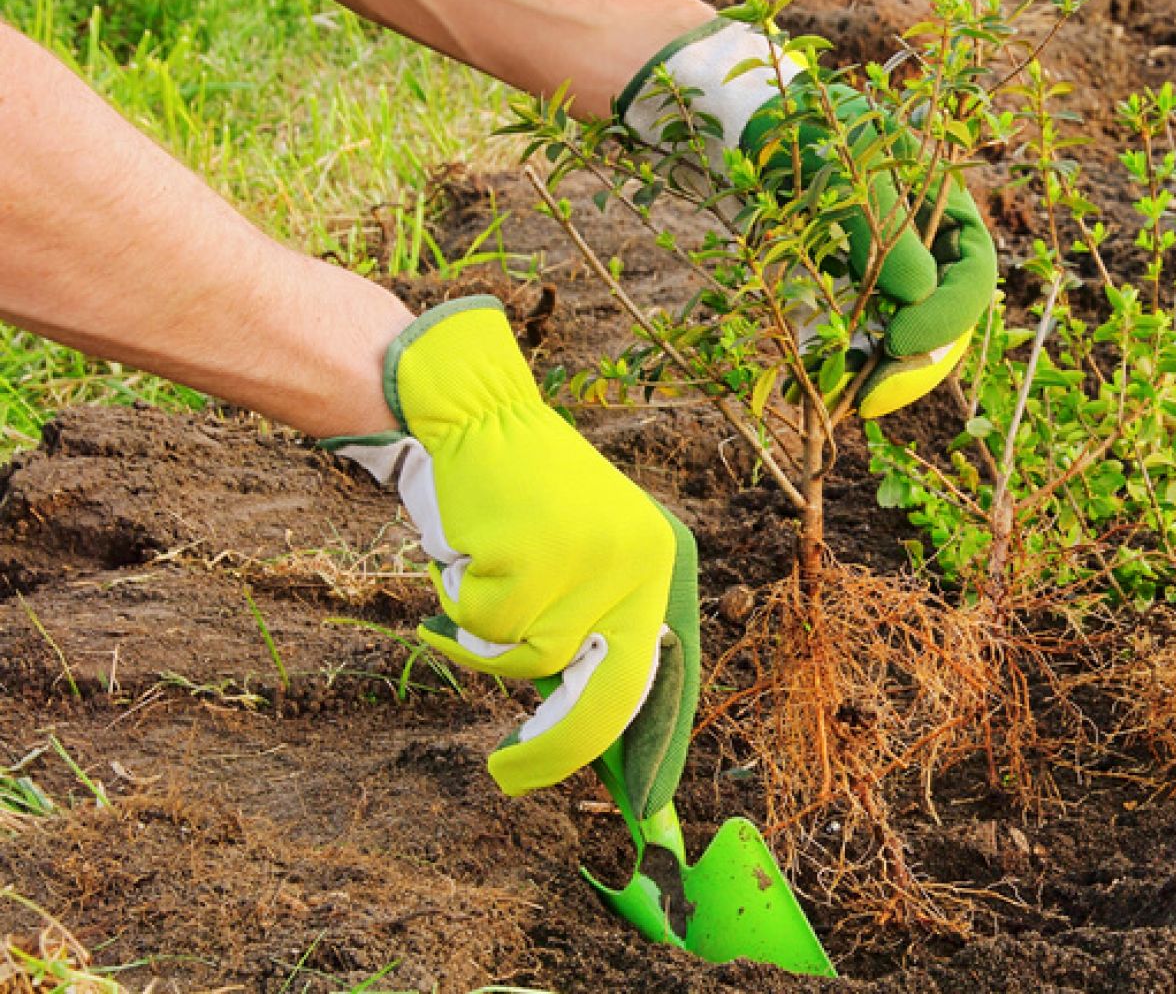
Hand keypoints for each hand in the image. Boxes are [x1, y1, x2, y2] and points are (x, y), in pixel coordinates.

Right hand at [323, 297, 699, 799]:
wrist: (468, 415)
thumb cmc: (516, 498)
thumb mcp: (582, 556)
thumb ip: (596, 627)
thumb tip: (597, 732)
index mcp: (662, 561)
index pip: (666, 675)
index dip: (653, 746)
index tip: (644, 809)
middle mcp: (640, 560)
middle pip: (608, 693)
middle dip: (556, 748)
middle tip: (506, 773)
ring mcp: (588, 559)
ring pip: (530, 659)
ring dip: (487, 635)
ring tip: (482, 574)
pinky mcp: (531, 556)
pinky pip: (486, 626)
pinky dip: (459, 604)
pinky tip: (465, 550)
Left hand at [617, 18, 996, 417]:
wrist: (755, 122)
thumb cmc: (811, 128)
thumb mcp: (851, 169)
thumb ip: (885, 229)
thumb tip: (917, 298)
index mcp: (950, 213)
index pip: (972, 279)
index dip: (945, 318)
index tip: (898, 342)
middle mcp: (931, 250)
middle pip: (945, 322)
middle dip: (913, 365)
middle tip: (871, 400)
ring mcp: (893, 274)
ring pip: (904, 339)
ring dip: (876, 374)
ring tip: (834, 401)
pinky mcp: (851, 290)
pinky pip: (859, 337)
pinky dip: (839, 363)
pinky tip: (805, 385)